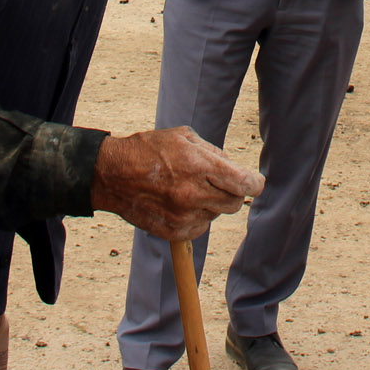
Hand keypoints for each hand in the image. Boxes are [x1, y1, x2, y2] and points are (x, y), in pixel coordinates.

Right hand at [91, 127, 265, 242]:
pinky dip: (196, 216)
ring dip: (210, 203)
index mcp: (198, 166)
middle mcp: (193, 193)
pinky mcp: (173, 231)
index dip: (254, 183)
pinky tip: (179, 202)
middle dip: (232, 192)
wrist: (113, 175)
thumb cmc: (149, 150)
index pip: (242, 183)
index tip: (256, 182)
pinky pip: (200, 227)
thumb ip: (212, 152)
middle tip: (218, 182)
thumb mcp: (183, 137)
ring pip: (216, 214)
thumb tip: (232, 168)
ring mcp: (183, 215)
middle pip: (234, 202)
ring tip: (188, 189)